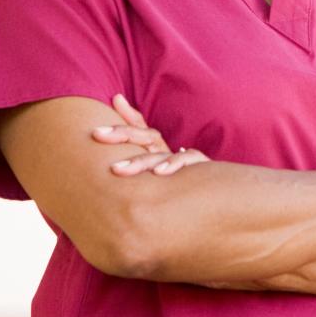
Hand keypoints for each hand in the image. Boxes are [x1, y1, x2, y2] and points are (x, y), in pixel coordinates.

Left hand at [91, 93, 210, 176]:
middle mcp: (169, 151)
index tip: (95, 124)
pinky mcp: (199, 167)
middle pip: (144, 136)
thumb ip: (137, 166)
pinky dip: (173, 165)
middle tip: (97, 134)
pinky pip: (186, 162)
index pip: (137, 131)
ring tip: (117, 170)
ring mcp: (184, 158)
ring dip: (138, 161)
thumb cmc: (184, 186)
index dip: (118, 122)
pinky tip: (159, 172)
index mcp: (158, 151)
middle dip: (120, 133)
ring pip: (158, 154)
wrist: (220, 194)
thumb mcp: (156, 176)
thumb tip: (116, 135)